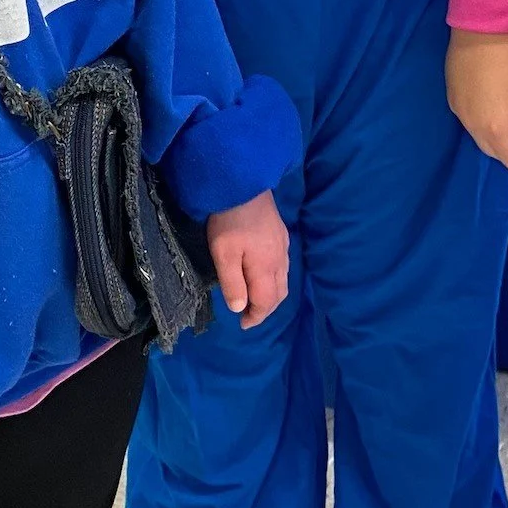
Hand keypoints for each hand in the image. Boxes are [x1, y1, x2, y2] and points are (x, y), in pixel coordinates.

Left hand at [205, 191, 289, 327]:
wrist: (243, 183)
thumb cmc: (229, 220)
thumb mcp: (223, 254)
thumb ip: (232, 282)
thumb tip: (240, 308)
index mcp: (266, 267)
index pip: (266, 301)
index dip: (256, 316)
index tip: (243, 325)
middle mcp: (280, 259)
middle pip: (280, 293)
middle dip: (266, 308)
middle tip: (249, 315)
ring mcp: (283, 245)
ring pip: (283, 279)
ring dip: (271, 294)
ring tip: (256, 298)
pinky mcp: (281, 233)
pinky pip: (283, 265)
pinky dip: (275, 279)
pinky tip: (263, 273)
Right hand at [446, 28, 507, 177]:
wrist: (481, 25)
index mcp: (498, 128)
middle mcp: (474, 125)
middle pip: (496, 152)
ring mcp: (460, 111)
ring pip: (482, 136)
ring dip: (503, 135)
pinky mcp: (453, 96)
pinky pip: (472, 119)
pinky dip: (489, 121)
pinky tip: (501, 102)